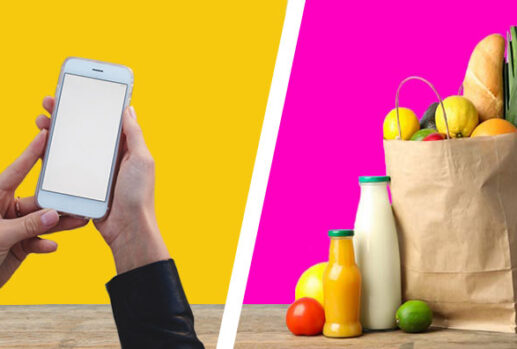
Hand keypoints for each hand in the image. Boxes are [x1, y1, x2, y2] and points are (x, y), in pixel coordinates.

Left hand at [0, 129, 86, 286]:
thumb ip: (27, 226)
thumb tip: (53, 216)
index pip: (16, 171)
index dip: (31, 153)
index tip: (45, 135)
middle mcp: (7, 209)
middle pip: (38, 199)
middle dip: (58, 200)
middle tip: (78, 195)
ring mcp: (15, 227)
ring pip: (43, 221)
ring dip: (60, 223)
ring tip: (80, 221)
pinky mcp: (20, 244)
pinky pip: (38, 240)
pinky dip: (45, 244)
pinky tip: (51, 246)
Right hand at [37, 98, 169, 273]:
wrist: (127, 229)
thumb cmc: (138, 194)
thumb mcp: (142, 159)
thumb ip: (134, 134)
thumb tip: (128, 108)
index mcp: (125, 147)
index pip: (105, 120)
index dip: (90, 105)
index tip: (74, 92)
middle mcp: (110, 156)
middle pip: (85, 130)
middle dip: (67, 115)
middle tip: (49, 103)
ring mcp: (95, 170)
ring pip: (72, 145)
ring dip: (56, 131)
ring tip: (41, 120)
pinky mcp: (83, 183)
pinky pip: (65, 166)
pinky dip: (53, 154)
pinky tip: (42, 144)